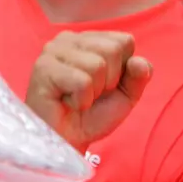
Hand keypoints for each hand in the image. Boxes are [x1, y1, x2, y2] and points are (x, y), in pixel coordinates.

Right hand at [25, 31, 152, 150]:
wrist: (67, 142)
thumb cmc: (92, 116)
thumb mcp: (126, 96)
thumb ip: (139, 76)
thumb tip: (139, 62)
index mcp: (89, 39)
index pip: (124, 40)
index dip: (122, 70)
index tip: (105, 86)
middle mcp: (69, 38)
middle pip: (113, 49)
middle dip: (108, 81)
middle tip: (89, 94)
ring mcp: (53, 51)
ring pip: (97, 65)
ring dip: (93, 93)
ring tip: (77, 99)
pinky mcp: (43, 68)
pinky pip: (81, 81)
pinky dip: (81, 100)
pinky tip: (67, 102)